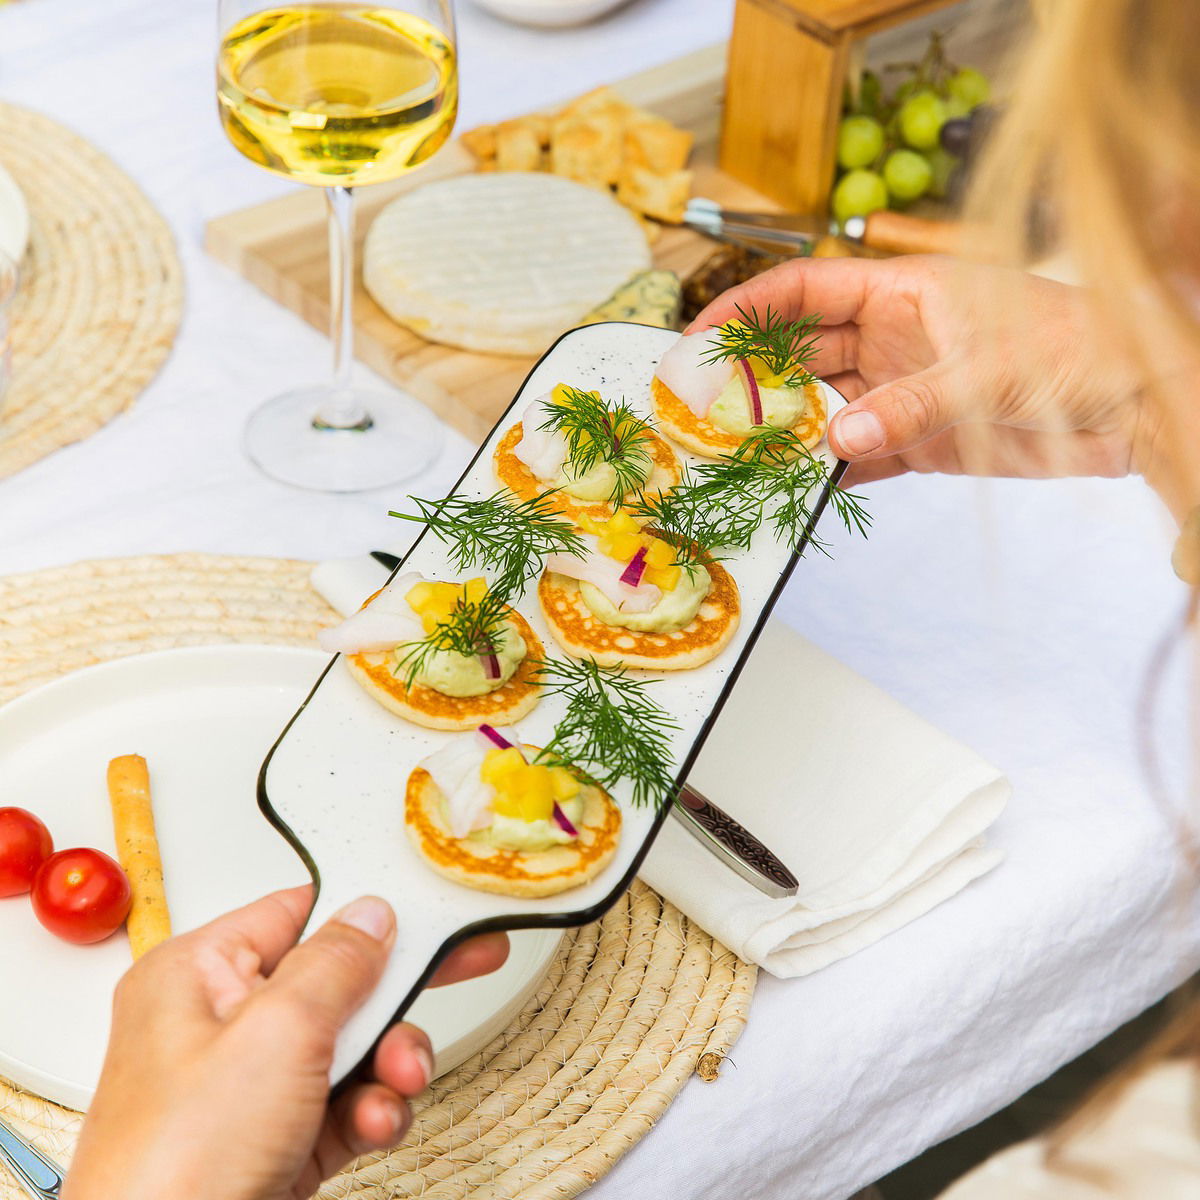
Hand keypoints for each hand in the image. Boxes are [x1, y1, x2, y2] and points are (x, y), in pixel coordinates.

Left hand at [62, 886, 508, 1199]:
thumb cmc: (176, 1164)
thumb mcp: (276, 1035)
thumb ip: (335, 964)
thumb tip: (371, 915)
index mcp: (196, 976)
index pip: (297, 914)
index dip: (367, 910)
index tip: (430, 911)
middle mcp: (219, 1025)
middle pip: (335, 983)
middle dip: (395, 995)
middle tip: (467, 962)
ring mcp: (248, 1088)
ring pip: (350, 1047)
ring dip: (388, 1062)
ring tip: (402, 1079)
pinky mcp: (276, 1140)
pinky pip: (345, 1104)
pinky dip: (372, 1111)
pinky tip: (376, 1123)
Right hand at [690, 256, 1157, 492]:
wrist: (1137, 407)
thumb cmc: (1079, 353)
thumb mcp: (989, 370)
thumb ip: (909, 404)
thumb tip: (835, 439)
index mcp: (905, 292)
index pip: (806, 289)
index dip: (747, 307)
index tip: (698, 335)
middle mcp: (894, 337)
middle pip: (801, 352)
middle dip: (751, 375)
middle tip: (698, 406)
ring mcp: (903, 390)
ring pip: (822, 406)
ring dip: (783, 429)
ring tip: (734, 453)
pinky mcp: (920, 439)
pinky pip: (858, 455)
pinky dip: (828, 471)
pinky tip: (795, 486)